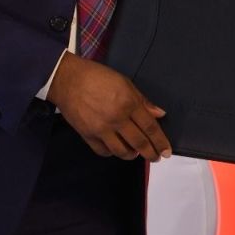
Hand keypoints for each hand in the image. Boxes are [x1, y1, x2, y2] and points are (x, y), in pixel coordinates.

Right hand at [47, 52, 170, 161]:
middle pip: (139, 142)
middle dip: (150, 153)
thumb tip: (159, 114)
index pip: (150, 127)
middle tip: (156, 157)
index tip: (167, 150)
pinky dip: (112, 153)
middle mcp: (116, 119)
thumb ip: (142, 101)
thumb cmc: (97, 76)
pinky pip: (103, 151)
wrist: (68, 79)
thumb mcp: (125, 82)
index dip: (160, 141)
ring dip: (132, 155)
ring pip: (121, 151)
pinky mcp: (87, 135)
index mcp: (128, 103)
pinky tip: (117, 149)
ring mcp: (101, 129)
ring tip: (136, 153)